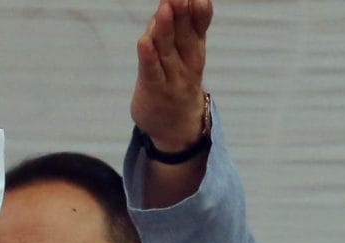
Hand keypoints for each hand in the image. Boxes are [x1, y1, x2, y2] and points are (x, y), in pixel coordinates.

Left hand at [132, 0, 212, 154]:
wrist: (176, 128)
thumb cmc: (176, 84)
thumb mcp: (186, 57)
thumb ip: (184, 29)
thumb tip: (189, 1)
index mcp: (194, 54)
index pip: (198, 30)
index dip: (200, 14)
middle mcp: (186, 65)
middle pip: (184, 36)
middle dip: (183, 14)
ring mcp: (171, 79)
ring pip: (167, 50)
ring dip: (167, 28)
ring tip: (167, 7)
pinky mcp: (154, 90)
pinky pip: (151, 71)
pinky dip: (148, 57)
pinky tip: (144, 41)